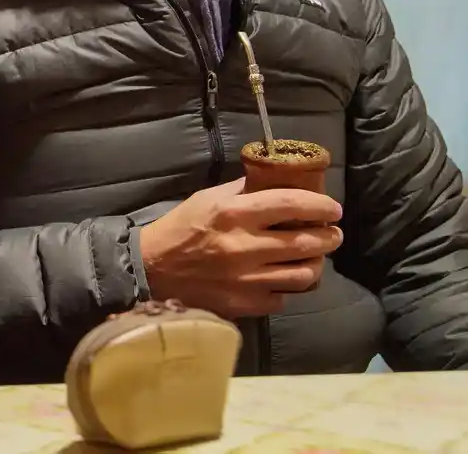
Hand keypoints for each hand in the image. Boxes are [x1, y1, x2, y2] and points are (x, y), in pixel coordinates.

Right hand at [140, 178, 342, 317]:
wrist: (152, 269)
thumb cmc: (180, 228)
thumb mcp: (207, 198)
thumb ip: (243, 191)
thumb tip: (278, 182)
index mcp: (233, 214)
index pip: (292, 205)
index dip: (321, 206)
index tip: (334, 209)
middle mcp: (245, 247)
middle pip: (307, 242)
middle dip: (329, 237)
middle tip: (332, 233)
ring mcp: (248, 280)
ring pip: (305, 274)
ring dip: (316, 263)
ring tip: (314, 256)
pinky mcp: (246, 304)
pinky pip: (284, 297)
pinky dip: (290, 287)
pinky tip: (284, 278)